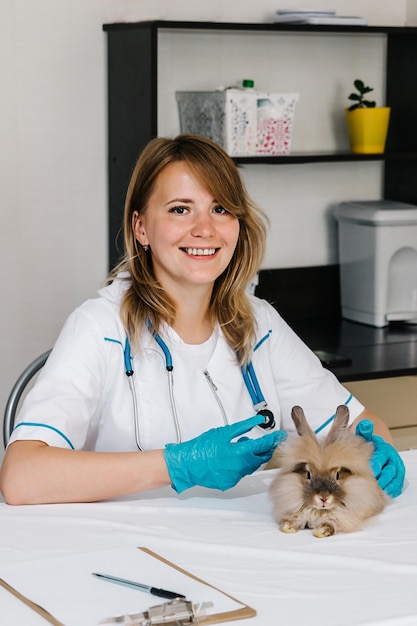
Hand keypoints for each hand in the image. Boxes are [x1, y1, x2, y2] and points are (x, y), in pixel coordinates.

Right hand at [164, 415, 286, 492]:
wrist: (187, 464)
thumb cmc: (201, 447)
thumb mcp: (223, 432)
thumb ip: (243, 427)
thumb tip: (257, 421)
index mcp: (239, 452)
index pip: (263, 445)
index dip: (274, 440)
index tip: (280, 436)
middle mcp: (240, 467)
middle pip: (261, 458)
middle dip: (265, 449)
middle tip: (267, 442)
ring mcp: (235, 477)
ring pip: (251, 466)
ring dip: (252, 456)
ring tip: (245, 446)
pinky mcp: (229, 482)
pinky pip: (241, 472)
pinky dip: (241, 464)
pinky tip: (233, 458)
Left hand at [355, 420, 404, 497]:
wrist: (379, 450)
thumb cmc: (371, 446)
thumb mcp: (366, 437)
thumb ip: (364, 431)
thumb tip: (364, 424)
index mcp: (385, 449)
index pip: (382, 457)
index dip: (376, 464)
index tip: (371, 470)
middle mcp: (392, 459)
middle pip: (389, 470)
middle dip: (382, 477)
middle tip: (374, 483)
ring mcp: (396, 469)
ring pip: (394, 479)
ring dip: (387, 485)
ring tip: (379, 489)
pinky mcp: (398, 478)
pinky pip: (397, 485)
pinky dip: (392, 489)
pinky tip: (384, 492)